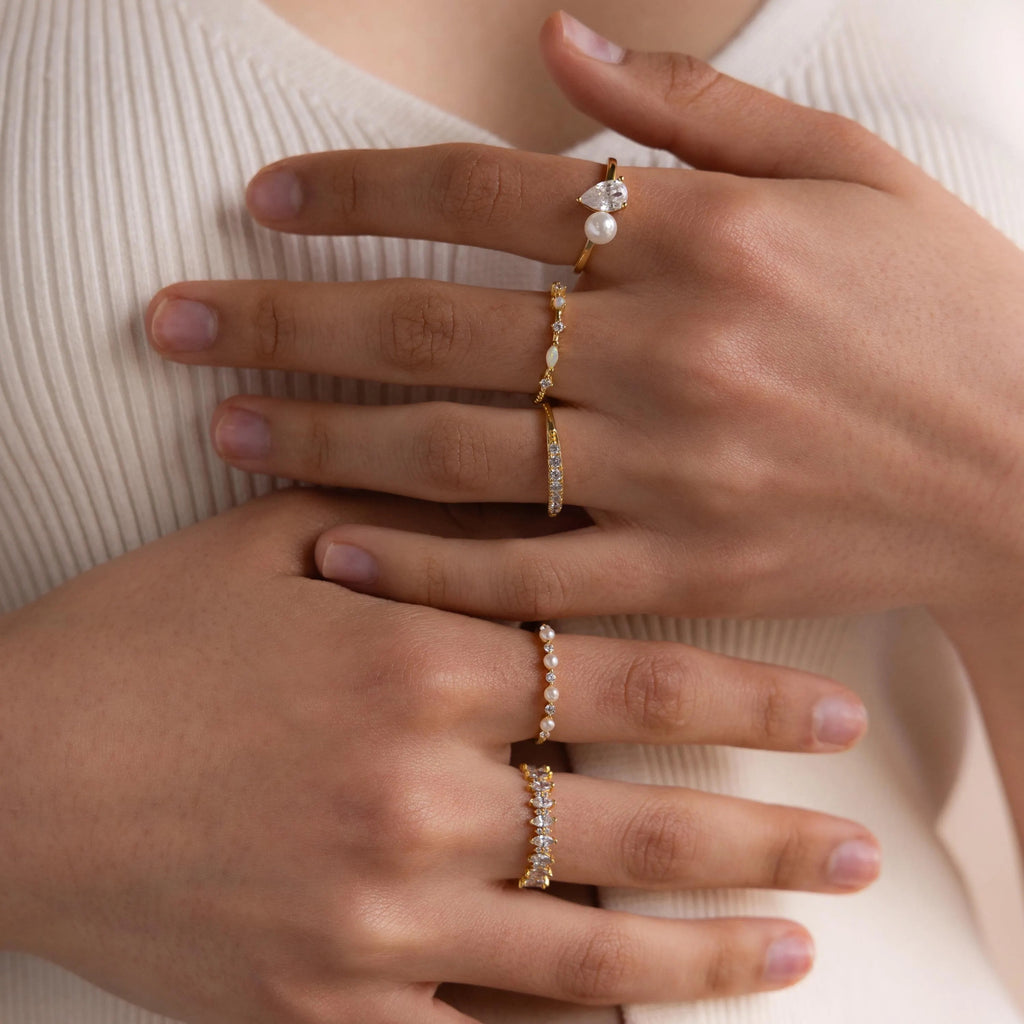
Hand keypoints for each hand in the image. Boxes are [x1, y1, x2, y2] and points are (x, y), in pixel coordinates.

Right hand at [0, 488, 877, 1021]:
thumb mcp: (276, 540)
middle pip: (643, 824)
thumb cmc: (142, 641)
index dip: (748, 698)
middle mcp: (419, 792)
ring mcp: (379, 912)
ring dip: (708, 954)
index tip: (832, 712)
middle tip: (853, 848)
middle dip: (767, 834)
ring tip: (793, 948)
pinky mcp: (327, 1001)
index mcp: (418, 662)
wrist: (11, 770)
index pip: (634, 681)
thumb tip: (527, 493)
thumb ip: (413, 517)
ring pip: (591, 957)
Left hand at [146, 14, 1023, 624]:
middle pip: (430, 326)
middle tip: (171, 324)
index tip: (263, 200)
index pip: (484, 194)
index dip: (357, 190)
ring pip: (456, 454)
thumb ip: (697, 109)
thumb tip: (561, 45)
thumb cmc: (948, 311)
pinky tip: (336, 552)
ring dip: (323, 440)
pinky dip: (428, 568)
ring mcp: (674, 470)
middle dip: (283, 319)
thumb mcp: (852, 169)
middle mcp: (672, 350)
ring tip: (220, 430)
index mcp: (707, 236)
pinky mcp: (688, 570)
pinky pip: (530, 575)